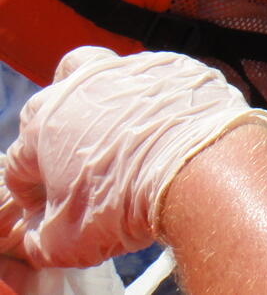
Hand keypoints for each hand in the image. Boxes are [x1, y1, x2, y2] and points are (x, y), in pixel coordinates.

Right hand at [2, 46, 266, 267]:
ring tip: (136, 137)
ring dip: (121, 103)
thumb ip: (42, 236)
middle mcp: (86, 82)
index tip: (54, 210)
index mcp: (45, 121)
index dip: (35, 192)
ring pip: (117, 75)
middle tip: (86, 155)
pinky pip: (167, 81)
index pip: (22, 160)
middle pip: (63, 93)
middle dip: (67, 120)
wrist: (200, 167)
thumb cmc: (126, 201)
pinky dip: (167, 102)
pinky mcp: (181, 66)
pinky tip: (176, 129)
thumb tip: (42, 235)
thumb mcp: (65, 242)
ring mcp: (136, 69)